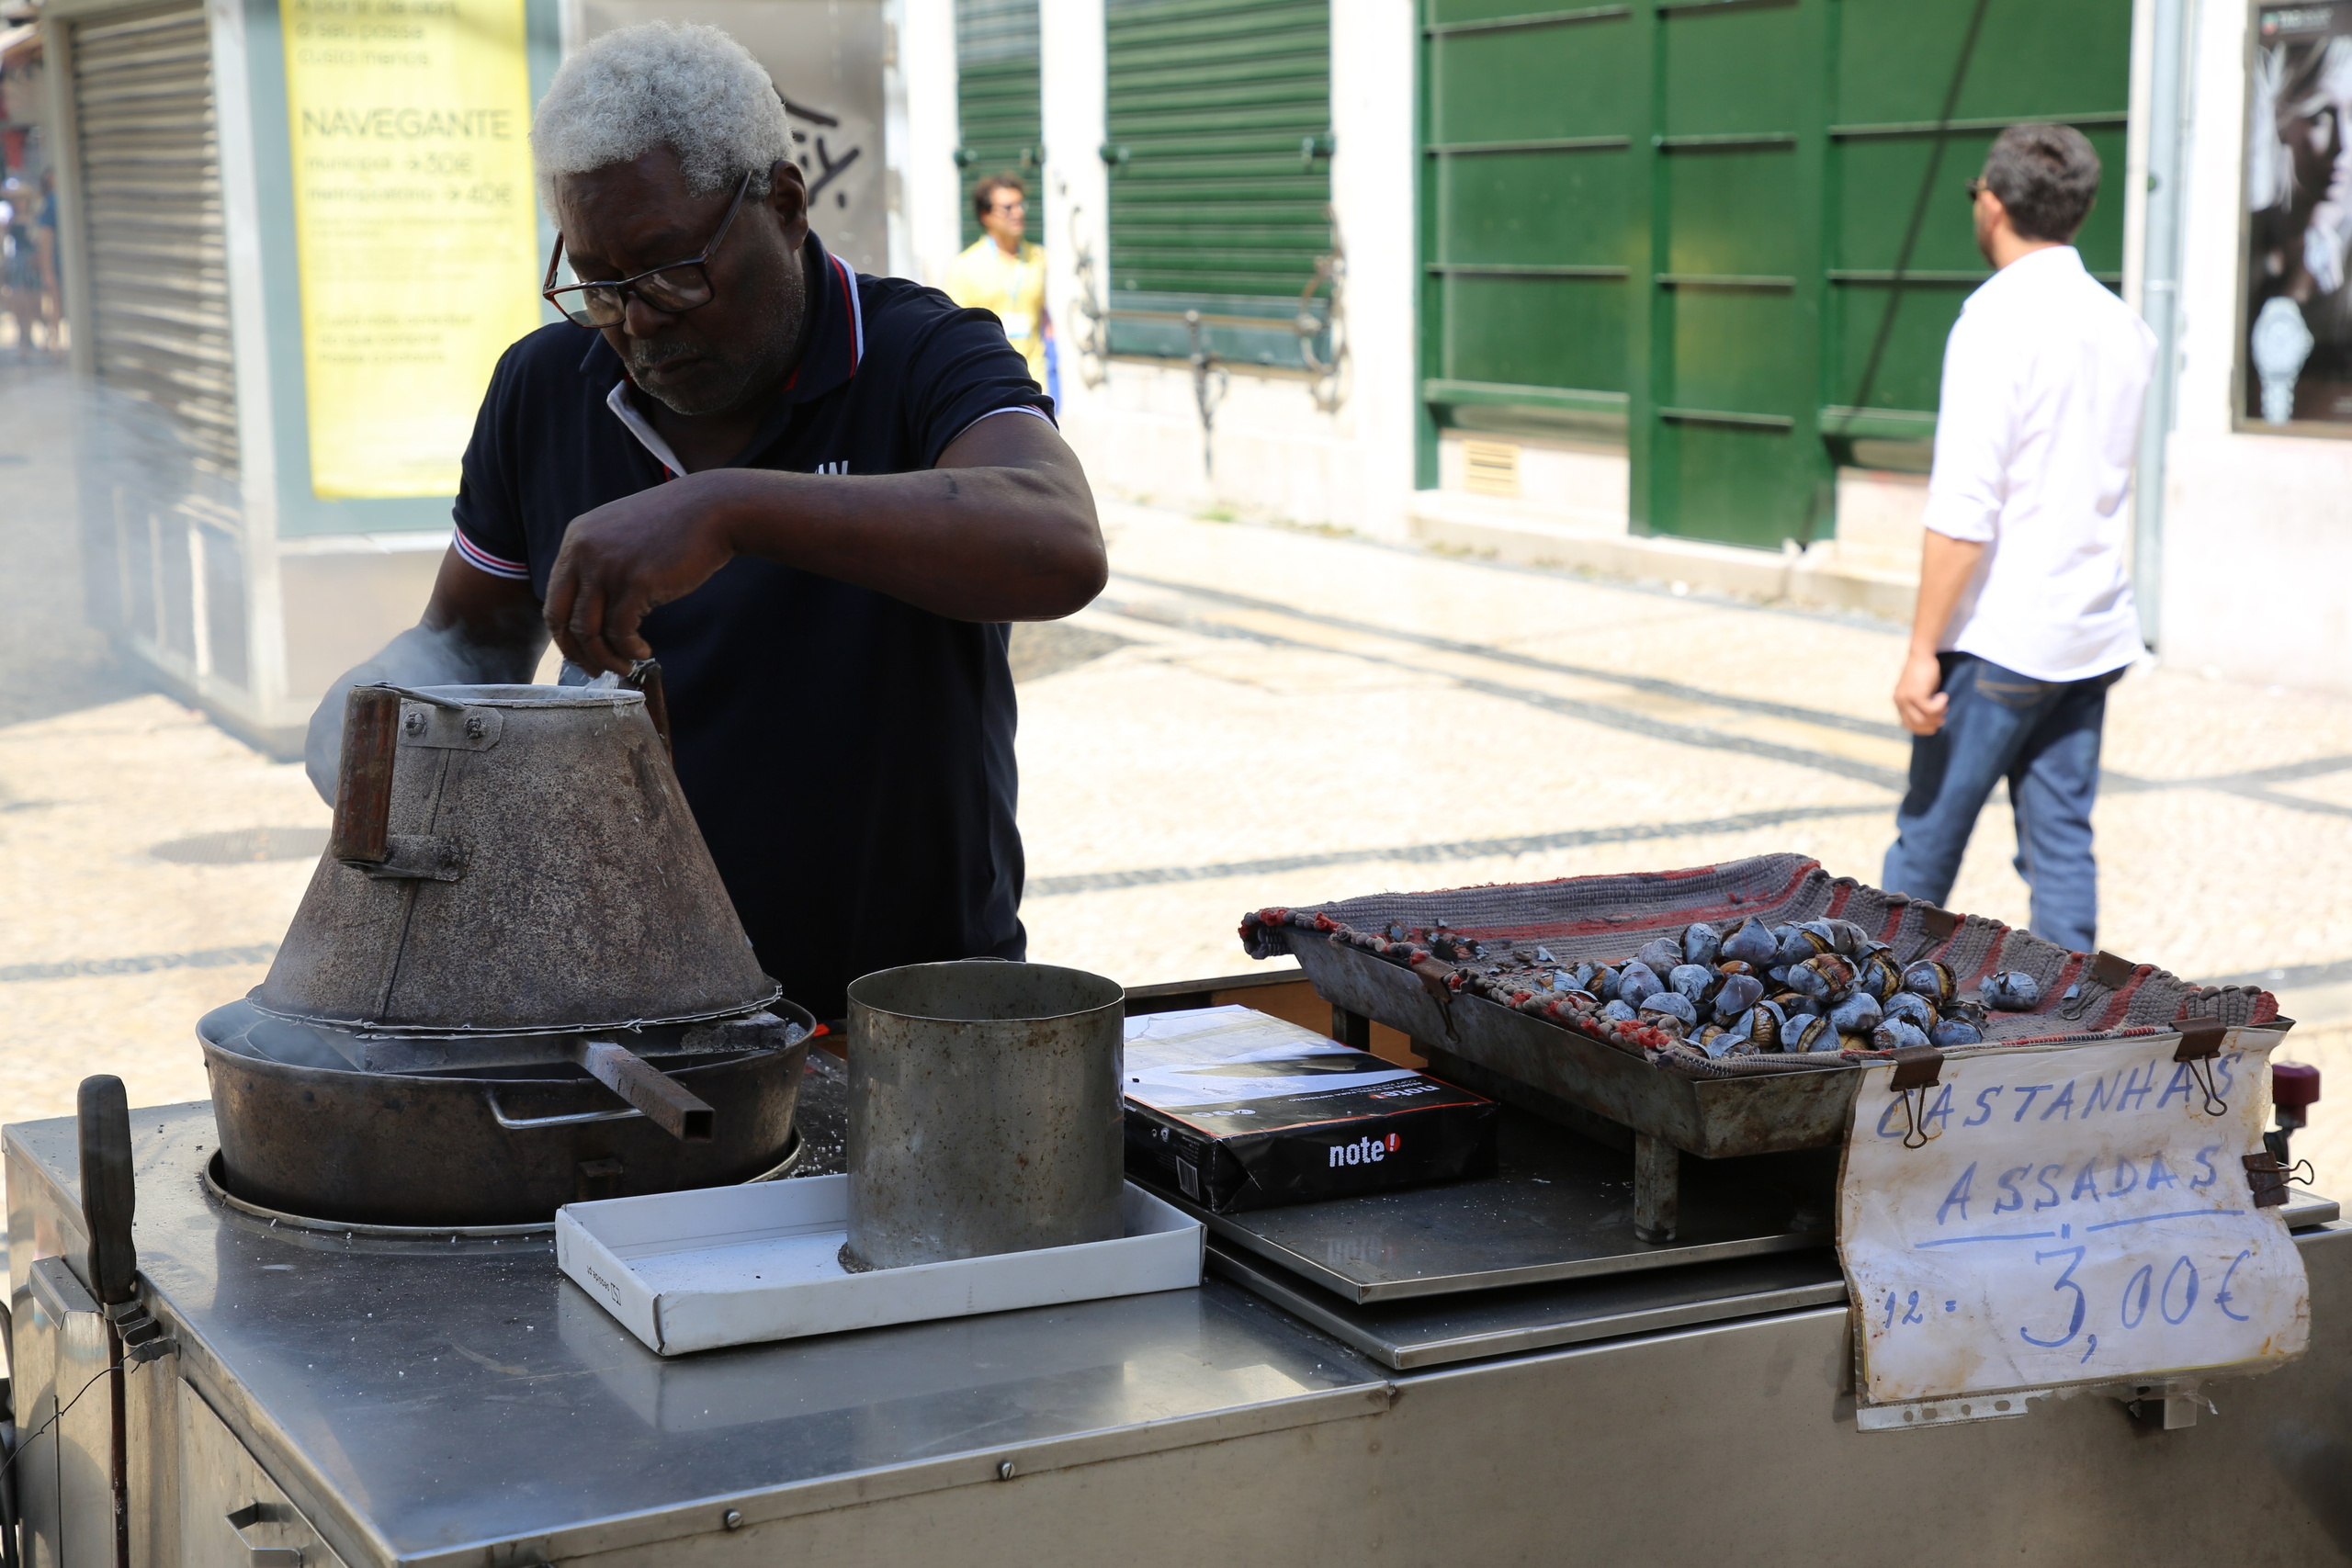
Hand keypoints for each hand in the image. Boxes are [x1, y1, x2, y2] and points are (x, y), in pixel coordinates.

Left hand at [543, 475, 739, 674]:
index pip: (554, 598)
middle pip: (563, 619)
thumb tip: (591, 608)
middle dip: (577, 652)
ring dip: (606, 657)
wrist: (713, 510)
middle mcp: (584, 553)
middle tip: (595, 669)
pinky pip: (620, 632)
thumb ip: (599, 560)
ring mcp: (608, 568)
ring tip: (625, 664)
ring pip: (589, 631)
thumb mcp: (621, 533)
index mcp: (577, 539)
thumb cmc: (675, 525)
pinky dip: (629, 649)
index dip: (564, 634)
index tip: (581, 651)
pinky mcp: (635, 583)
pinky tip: (644, 650)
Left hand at [1894, 649, 1948, 735]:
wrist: (1921, 654)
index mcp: (1900, 702)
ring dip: (1937, 716)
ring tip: (1944, 706)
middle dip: (1931, 726)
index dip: (1921, 729)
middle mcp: (1900, 701)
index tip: (1934, 725)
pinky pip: (1930, 709)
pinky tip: (1944, 696)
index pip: (1907, 724)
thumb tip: (1934, 718)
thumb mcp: (1922, 690)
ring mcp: (1906, 699)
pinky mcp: (1915, 694)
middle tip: (1942, 718)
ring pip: (1922, 720)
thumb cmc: (1925, 671)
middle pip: (1914, 725)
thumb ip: (1923, 703)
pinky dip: (1940, 706)